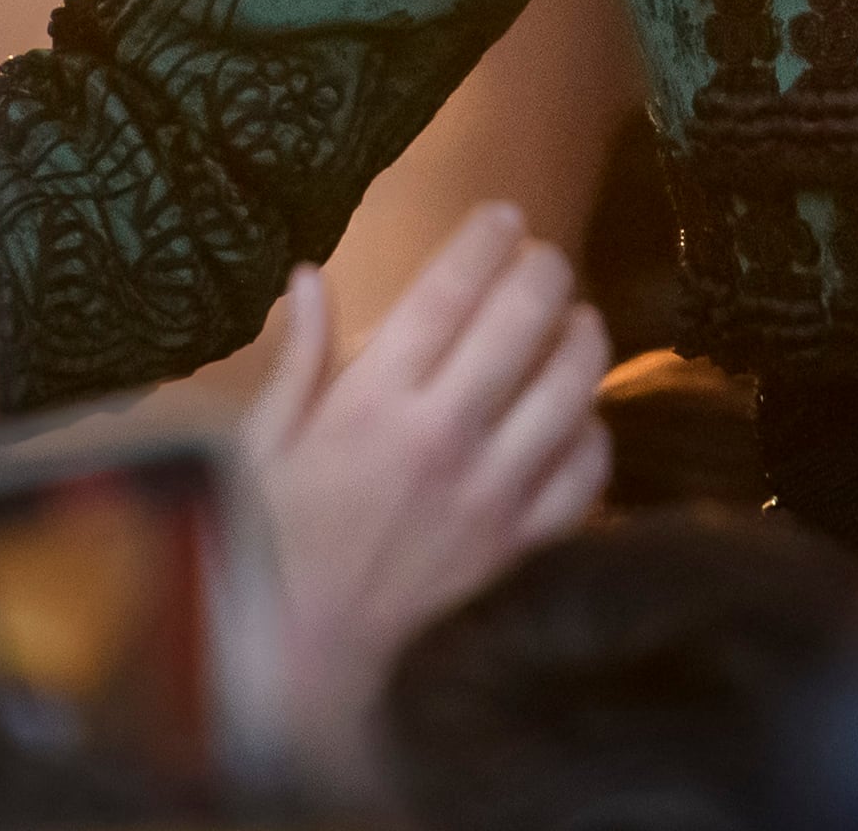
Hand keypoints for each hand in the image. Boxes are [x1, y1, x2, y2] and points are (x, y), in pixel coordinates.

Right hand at [241, 206, 612, 804]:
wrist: (300, 643)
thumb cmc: (270, 529)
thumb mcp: (264, 437)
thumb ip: (301, 355)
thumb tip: (309, 275)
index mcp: (373, 401)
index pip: (451, 291)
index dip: (487, 239)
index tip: (502, 215)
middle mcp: (443, 435)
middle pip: (526, 321)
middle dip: (546, 271)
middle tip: (544, 257)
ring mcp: (490, 490)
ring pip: (573, 388)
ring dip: (584, 338)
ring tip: (575, 320)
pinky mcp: (517, 539)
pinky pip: (586, 474)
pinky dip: (594, 435)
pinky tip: (578, 414)